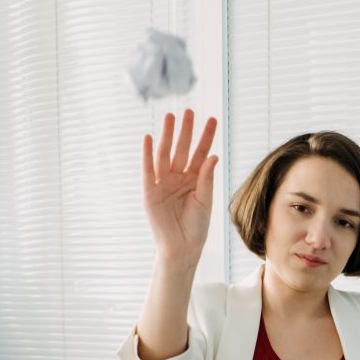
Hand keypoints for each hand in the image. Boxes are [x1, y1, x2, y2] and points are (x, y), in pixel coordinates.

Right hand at [142, 109, 218, 267]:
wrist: (181, 248)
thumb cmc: (196, 227)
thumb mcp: (205, 201)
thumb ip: (206, 178)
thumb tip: (213, 156)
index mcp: (195, 179)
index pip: (202, 153)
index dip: (206, 137)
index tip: (211, 119)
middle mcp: (178, 177)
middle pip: (182, 149)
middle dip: (186, 131)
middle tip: (189, 111)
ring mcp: (163, 183)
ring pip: (165, 154)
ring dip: (166, 136)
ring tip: (169, 117)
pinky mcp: (150, 191)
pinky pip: (148, 169)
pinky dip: (147, 154)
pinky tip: (148, 138)